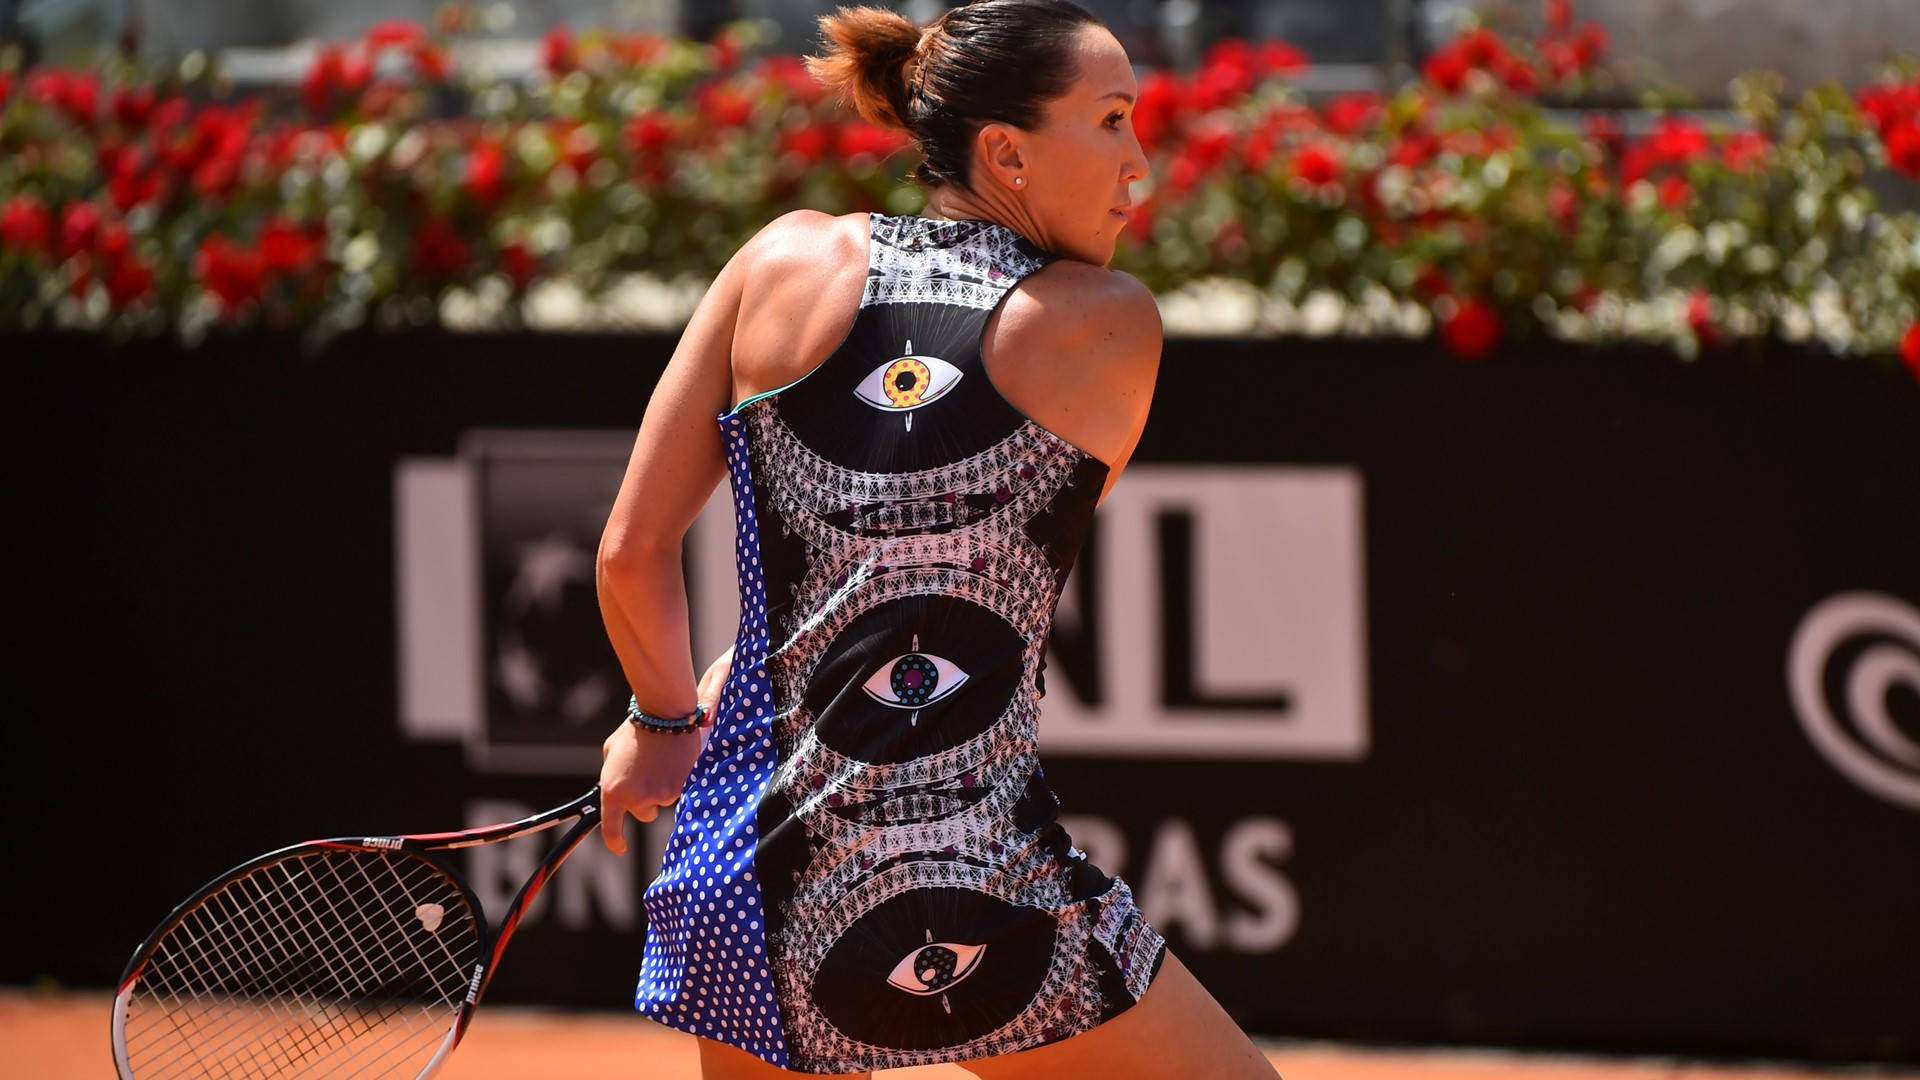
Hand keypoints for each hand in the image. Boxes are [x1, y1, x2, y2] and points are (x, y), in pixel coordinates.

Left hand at [599, 646, 733, 854]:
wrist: (664, 714)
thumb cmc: (635, 730)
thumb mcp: (611, 752)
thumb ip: (612, 775)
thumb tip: (617, 788)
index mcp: (613, 791)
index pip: (611, 830)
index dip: (616, 843)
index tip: (620, 848)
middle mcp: (635, 798)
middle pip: (644, 814)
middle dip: (646, 800)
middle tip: (649, 775)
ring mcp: (660, 795)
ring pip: (663, 800)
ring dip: (662, 786)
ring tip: (662, 760)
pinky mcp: (680, 788)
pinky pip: (679, 791)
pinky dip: (677, 779)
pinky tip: (675, 760)